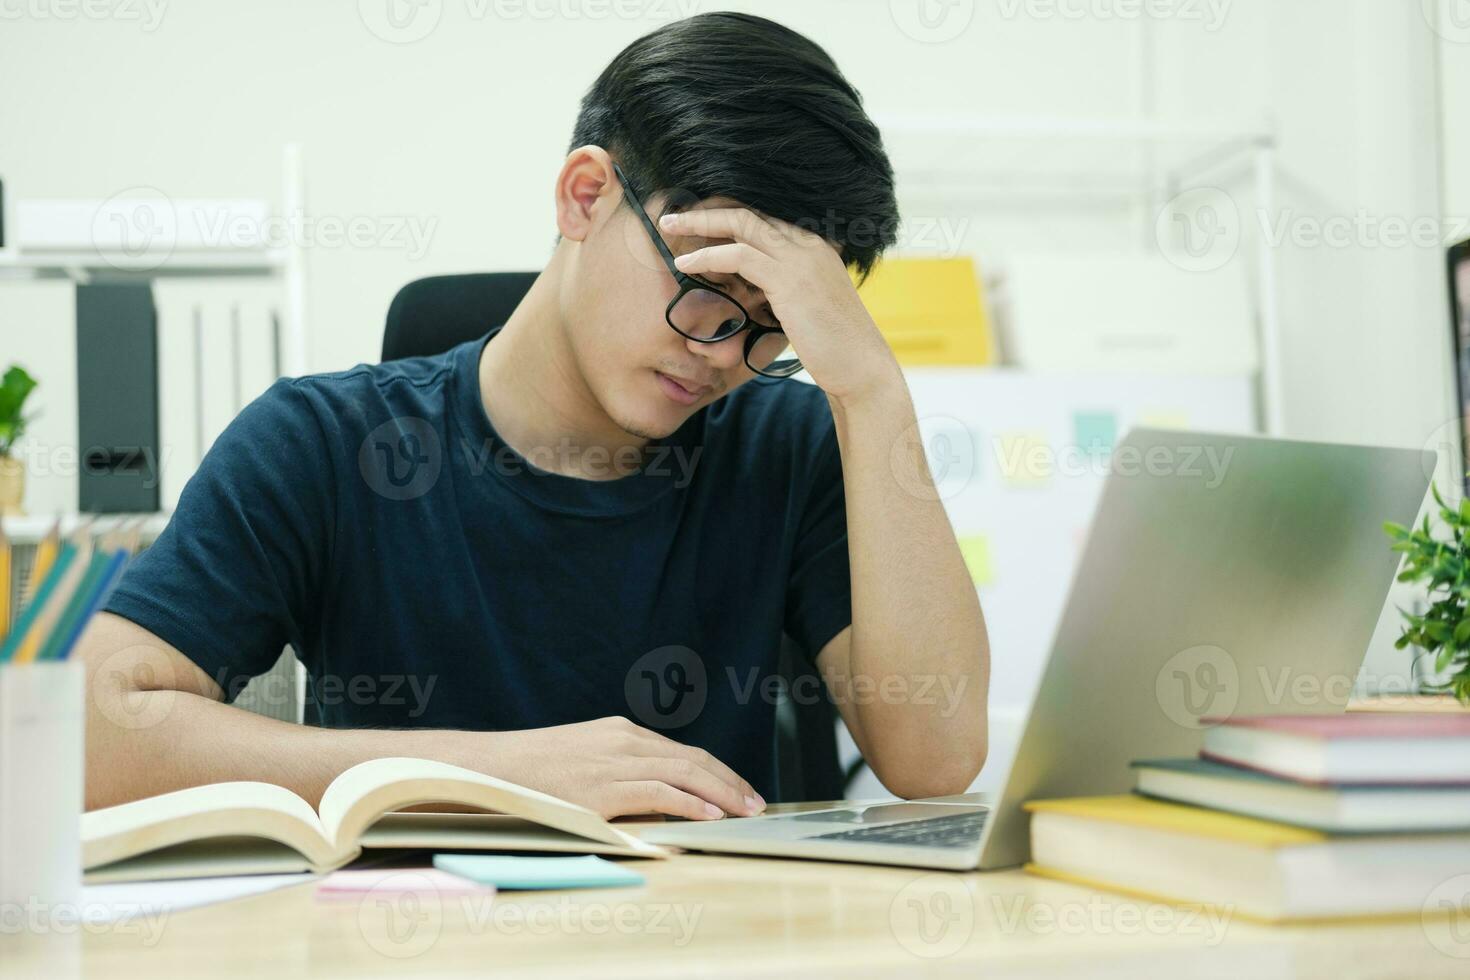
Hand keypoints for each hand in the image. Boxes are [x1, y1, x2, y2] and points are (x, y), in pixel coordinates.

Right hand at [471, 716, 765, 820]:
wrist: (489, 769)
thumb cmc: (532, 773)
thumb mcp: (584, 762)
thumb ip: (621, 774)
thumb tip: (660, 804)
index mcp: (620, 733)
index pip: (683, 751)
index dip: (718, 772)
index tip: (739, 790)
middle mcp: (623, 740)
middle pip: (692, 758)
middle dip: (730, 782)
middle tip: (755, 803)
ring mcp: (612, 762)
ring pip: (683, 772)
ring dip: (721, 793)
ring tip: (744, 812)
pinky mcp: (601, 788)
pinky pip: (658, 792)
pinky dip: (690, 803)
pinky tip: (709, 816)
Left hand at [659, 208, 901, 402]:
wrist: (861, 368)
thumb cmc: (835, 347)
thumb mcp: (810, 308)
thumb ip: (785, 291)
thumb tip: (755, 293)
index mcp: (816, 246)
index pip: (764, 217)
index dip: (728, 215)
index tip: (699, 222)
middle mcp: (809, 244)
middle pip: (750, 211)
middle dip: (708, 210)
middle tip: (674, 216)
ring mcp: (801, 258)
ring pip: (741, 224)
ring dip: (700, 223)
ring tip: (669, 228)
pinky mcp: (789, 280)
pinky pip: (739, 256)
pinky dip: (708, 256)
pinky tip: (687, 264)